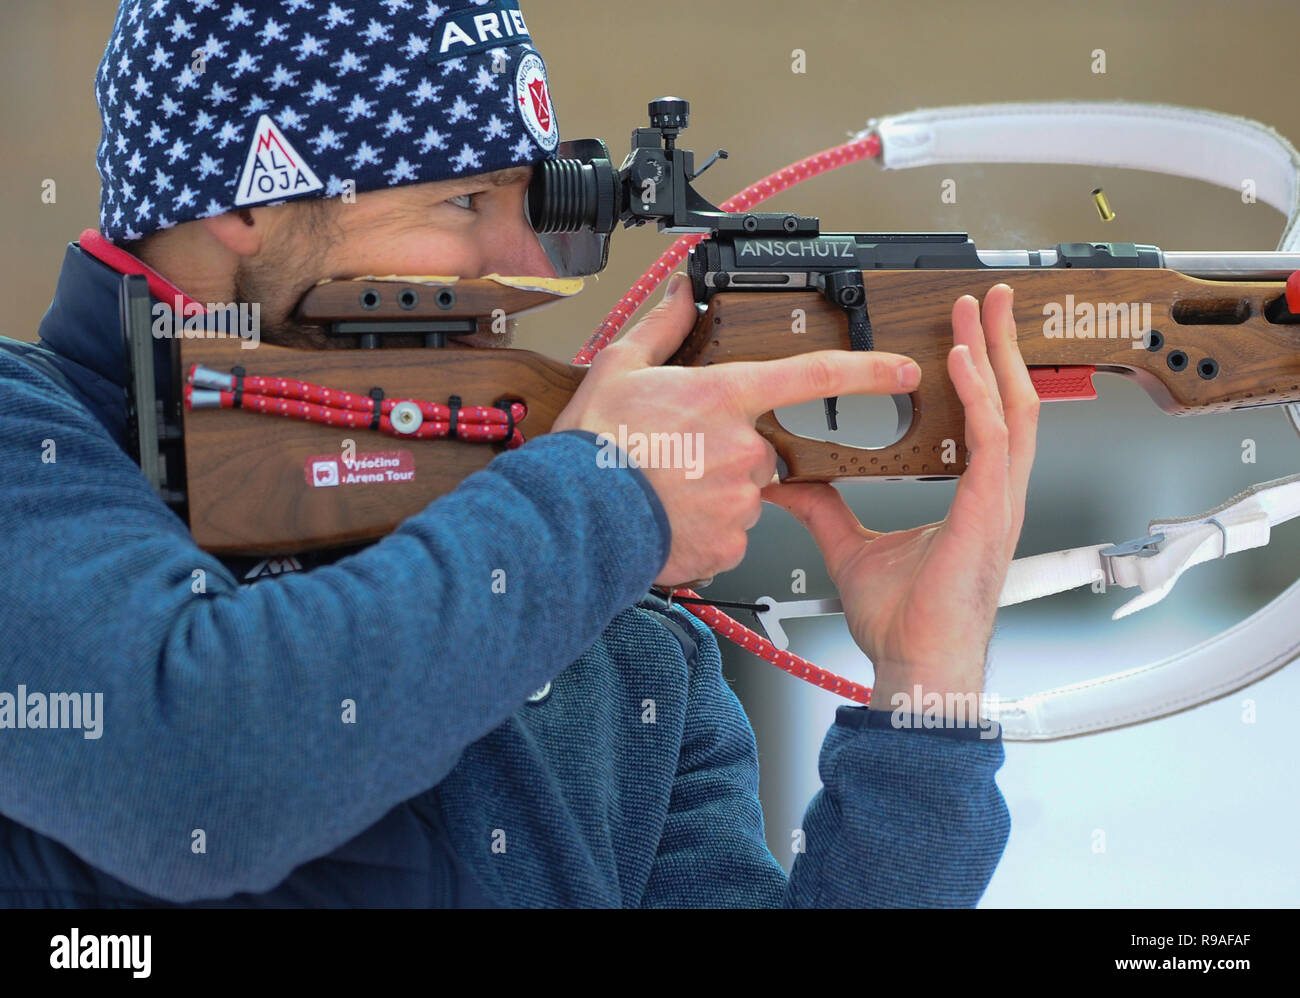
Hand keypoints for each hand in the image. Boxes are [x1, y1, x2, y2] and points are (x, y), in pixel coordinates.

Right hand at [553, 273, 924, 586]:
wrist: (575, 517)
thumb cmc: (595, 446)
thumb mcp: (620, 368)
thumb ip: (661, 327)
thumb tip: (680, 295)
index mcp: (726, 398)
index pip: (813, 376)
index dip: (868, 371)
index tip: (902, 372)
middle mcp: (743, 449)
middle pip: (761, 448)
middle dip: (729, 452)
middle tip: (679, 455)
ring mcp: (740, 500)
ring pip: (745, 494)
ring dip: (716, 492)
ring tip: (667, 489)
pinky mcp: (730, 544)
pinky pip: (731, 534)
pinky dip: (707, 529)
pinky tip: (671, 518)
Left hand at [762, 284, 1037, 706]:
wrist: (916, 665)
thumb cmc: (903, 621)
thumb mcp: (851, 546)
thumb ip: (825, 509)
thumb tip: (788, 482)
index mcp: (974, 497)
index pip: (987, 419)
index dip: (981, 373)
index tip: (963, 335)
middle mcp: (996, 493)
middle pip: (1011, 400)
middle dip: (999, 345)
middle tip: (985, 300)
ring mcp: (1000, 501)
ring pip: (1013, 409)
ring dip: (995, 355)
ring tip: (978, 311)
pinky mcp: (989, 512)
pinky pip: (993, 442)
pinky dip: (979, 397)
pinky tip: (962, 361)